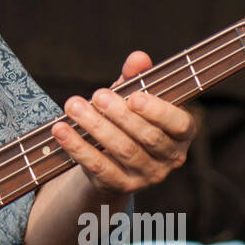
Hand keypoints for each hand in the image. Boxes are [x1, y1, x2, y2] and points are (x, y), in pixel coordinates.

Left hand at [51, 50, 196, 195]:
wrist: (113, 159)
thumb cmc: (128, 118)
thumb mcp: (133, 95)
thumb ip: (137, 77)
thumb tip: (138, 58)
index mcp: (182, 133)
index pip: (179, 124)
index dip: (158, 111)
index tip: (134, 97)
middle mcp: (171, 158)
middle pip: (148, 137)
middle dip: (120, 115)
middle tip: (97, 95)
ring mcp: (148, 175)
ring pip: (123, 151)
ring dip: (96, 127)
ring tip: (74, 106)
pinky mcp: (121, 186)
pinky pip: (99, 166)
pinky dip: (78, 147)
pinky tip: (62, 130)